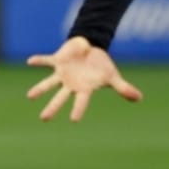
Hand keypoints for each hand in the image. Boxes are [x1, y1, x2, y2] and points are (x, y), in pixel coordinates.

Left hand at [25, 37, 142, 121]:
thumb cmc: (101, 66)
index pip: (81, 101)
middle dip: (52, 107)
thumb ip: (123, 88)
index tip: (74, 120)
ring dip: (40, 89)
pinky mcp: (57, 61)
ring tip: (30, 96)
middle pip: (60, 97)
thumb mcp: (113, 76)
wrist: (91, 48)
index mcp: (83, 89)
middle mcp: (70, 84)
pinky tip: (30, 61)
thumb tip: (139, 98)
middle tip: (43, 119)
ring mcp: (62, 73)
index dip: (78, 109)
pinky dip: (39, 61)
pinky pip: (46, 61)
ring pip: (49, 83)